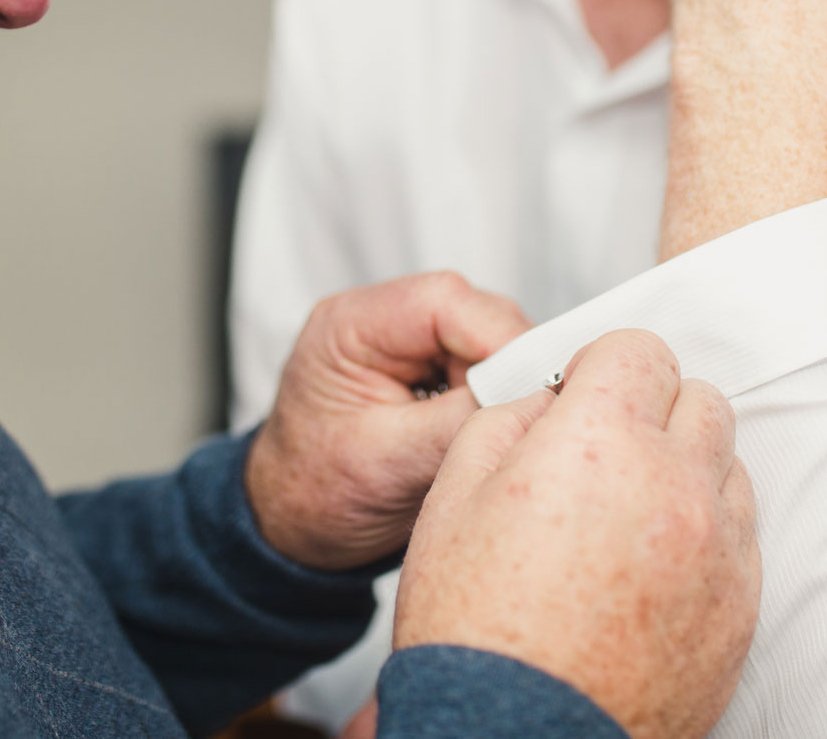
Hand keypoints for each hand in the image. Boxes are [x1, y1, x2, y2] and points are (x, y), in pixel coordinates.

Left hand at [245, 272, 530, 569]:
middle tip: (524, 419)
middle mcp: (379, 318)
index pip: (445, 302)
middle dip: (509, 365)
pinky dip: (497, 395)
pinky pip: (484, 364)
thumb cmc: (315, 495)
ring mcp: (406, 339)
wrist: (292, 524)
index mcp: (349, 326)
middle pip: (475, 313)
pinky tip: (490, 429)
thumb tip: (529, 401)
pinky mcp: (428, 364)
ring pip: (489, 337)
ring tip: (500, 432)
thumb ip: (458, 425)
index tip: (534, 390)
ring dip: (506, 383)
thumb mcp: (389, 465)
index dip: (499, 341)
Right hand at [394, 330, 759, 738]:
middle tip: (603, 454)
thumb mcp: (452, 497)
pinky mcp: (742, 607)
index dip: (602, 367)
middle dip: (652, 410)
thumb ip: (506, 421)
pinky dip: (704, 535)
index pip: (640, 349)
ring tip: (626, 518)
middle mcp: (675, 484)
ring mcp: (719, 549)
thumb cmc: (477, 633)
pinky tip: (651, 568)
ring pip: (728, 465)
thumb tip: (548, 402)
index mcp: (600, 442)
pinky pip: (740, 537)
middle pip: (699, 399)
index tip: (583, 396)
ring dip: (685, 470)